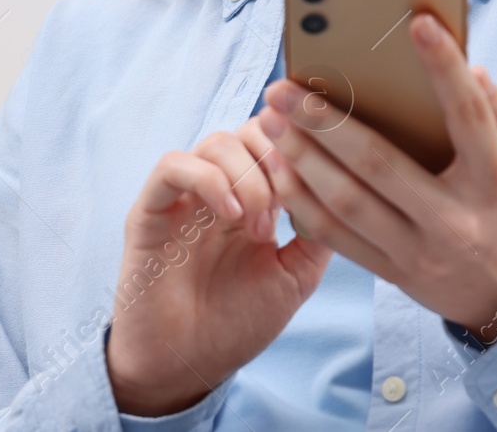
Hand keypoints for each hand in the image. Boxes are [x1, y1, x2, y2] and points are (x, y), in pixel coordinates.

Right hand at [106, 120, 331, 415]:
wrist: (187, 368)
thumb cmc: (238, 322)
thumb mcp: (296, 274)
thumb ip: (318, 228)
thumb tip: (346, 185)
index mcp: (254, 196)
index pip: (279, 137)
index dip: (303, 146)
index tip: (321, 176)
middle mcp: (219, 187)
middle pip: (252, 128)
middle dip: (279, 157)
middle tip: (289, 203)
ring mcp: (184, 196)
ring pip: (217, 141)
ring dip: (249, 177)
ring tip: (260, 226)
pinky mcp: (150, 210)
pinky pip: (173, 166)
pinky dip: (210, 180)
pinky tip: (231, 216)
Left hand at [256, 13, 496, 344]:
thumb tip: (471, 69)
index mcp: (494, 182)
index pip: (469, 116)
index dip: (444, 68)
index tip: (418, 24)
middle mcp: (454, 218)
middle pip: (381, 163)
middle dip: (327, 122)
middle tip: (286, 88)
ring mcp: (419, 250)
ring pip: (348, 203)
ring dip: (302, 160)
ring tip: (270, 122)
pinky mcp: (391, 271)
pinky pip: (337, 238)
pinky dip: (302, 203)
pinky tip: (278, 170)